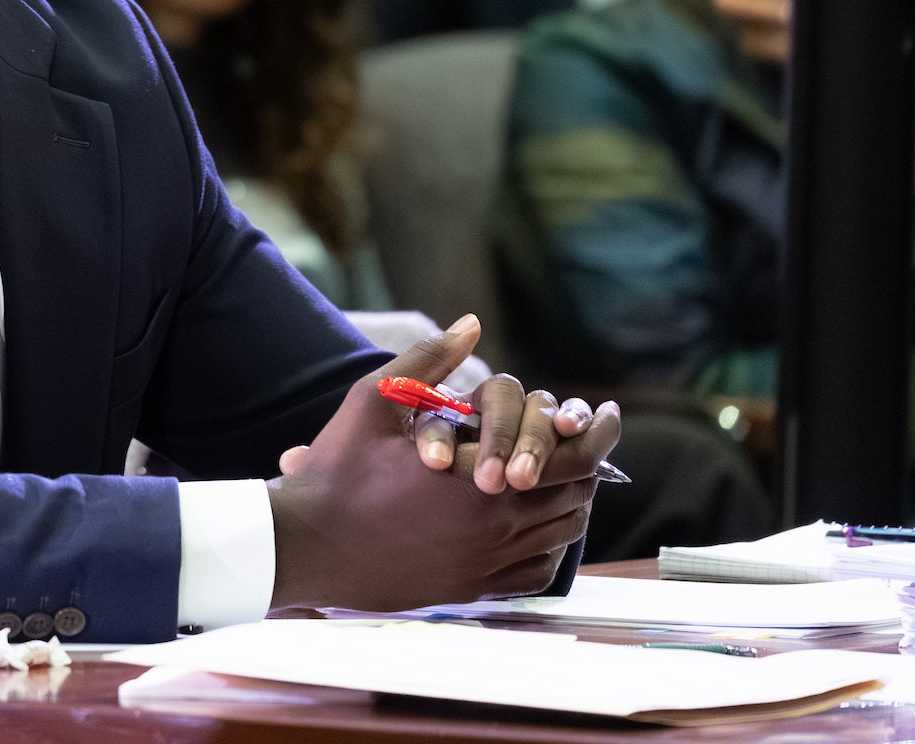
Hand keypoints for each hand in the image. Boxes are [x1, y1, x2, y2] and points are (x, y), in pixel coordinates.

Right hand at [266, 315, 619, 612]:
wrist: (308, 546)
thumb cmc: (338, 472)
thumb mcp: (375, 400)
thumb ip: (428, 360)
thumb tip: (471, 324)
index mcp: (480, 478)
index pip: (571, 454)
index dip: (597, 429)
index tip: (606, 411)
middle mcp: (495, 526)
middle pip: (576, 492)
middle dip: (587, 458)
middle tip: (585, 435)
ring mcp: (487, 563)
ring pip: (563, 531)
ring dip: (571, 498)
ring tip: (563, 473)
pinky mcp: (474, 589)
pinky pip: (538, 570)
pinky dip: (551, 544)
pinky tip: (538, 524)